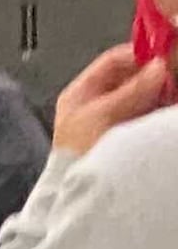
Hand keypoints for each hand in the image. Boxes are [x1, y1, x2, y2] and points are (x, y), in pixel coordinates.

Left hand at [57, 41, 174, 160]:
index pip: (113, 61)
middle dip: (155, 76)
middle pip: (132, 79)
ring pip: (143, 97)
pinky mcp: (124, 139)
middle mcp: (94, 105)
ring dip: (161, 94)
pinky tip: (166, 116)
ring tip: (172, 94)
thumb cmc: (81, 152)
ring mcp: (110, 122)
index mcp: (80, 94)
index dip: (140, 54)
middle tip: (174, 76)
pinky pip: (146, 117)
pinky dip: (158, 111)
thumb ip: (134, 88)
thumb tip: (159, 66)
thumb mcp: (104, 113)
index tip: (165, 55)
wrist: (81, 193)